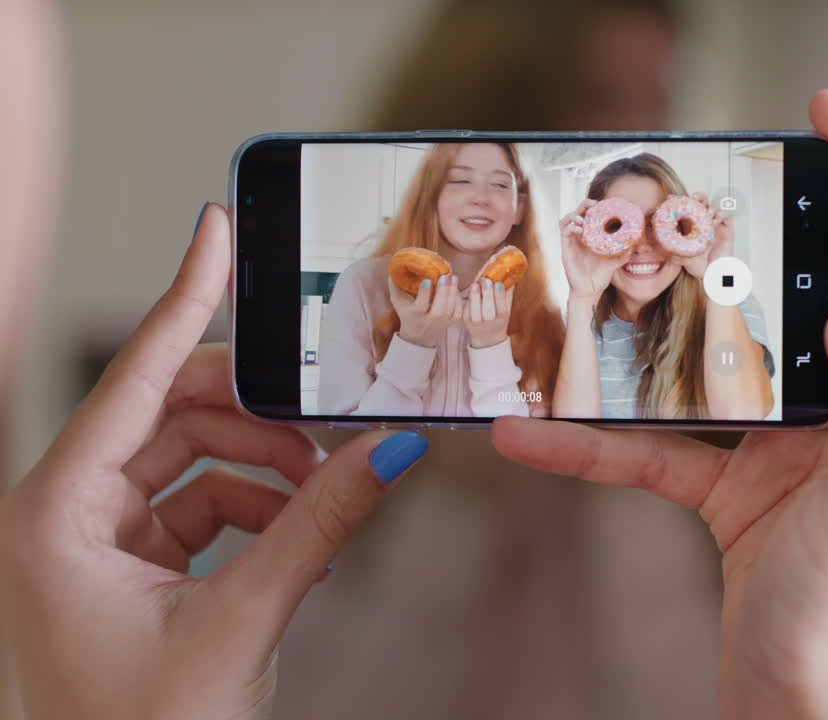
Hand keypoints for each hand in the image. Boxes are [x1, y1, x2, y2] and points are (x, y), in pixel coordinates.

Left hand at [0, 204, 429, 719]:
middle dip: (256, 423)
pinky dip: (255, 515)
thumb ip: (321, 526)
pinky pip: (197, 508)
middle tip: (326, 430)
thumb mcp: (242, 621)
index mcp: (52, 516)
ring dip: (265, 476)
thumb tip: (390, 453)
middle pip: (170, 417)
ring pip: (190, 463)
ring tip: (323, 505)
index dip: (183, 298)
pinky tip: (302, 542)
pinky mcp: (122, 568)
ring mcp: (90, 543)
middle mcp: (59, 516)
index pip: (131, 378)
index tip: (216, 232)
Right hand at [388, 273, 459, 347]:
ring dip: (453, 293)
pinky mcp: (451, 323)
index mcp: (415, 314)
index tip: (427, 281)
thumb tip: (393, 267)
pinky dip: (458, 299)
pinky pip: (458, 312)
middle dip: (443, 292)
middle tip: (445, 276)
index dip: (424, 293)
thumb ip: (395, 285)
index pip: (421, 305)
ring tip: (453, 277)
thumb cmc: (407, 312)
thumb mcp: (398, 300)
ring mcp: (442, 323)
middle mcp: (429, 321)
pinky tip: (456, 287)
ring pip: (450, 310)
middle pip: (439, 309)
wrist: (419, 334)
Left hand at [464, 277, 513, 348]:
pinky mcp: (466, 322)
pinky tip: (469, 290)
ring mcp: (477, 324)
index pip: (501, 308)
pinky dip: (467, 300)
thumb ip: (508, 294)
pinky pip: (466, 311)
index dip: (499, 296)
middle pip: (488, 310)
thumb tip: (511, 276)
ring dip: (475, 297)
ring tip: (475, 284)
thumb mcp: (507, 308)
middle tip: (486, 280)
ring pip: (475, 312)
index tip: (498, 283)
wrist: (488, 337)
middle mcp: (490, 323)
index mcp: (502, 318)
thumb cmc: (499, 318)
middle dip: (487, 294)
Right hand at [492, 90, 827, 718]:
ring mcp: (794, 449)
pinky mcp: (739, 493)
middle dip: (748, 238)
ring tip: (583, 305)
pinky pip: (660, 445)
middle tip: (677, 205)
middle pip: (813, 284)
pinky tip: (534, 434)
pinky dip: (600, 439)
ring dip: (649, 341)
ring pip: (718, 361)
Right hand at [560, 198, 627, 300]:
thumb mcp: (613, 264)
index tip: (605, 204)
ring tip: (584, 217)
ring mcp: (572, 242)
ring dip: (575, 214)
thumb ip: (622, 256)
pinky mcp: (565, 248)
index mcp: (590, 237)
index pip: (590, 216)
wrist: (588, 291)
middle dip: (585, 205)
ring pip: (567, 219)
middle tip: (594, 204)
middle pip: (578, 213)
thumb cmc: (599, 277)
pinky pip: (565, 232)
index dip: (595, 207)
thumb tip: (633, 246)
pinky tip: (580, 230)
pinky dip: (571, 227)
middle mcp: (580, 237)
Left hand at [675, 190, 734, 279]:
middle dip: (698, 196)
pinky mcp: (728, 227)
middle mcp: (704, 221)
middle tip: (694, 199)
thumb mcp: (687, 262)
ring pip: (715, 204)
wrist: (717, 274)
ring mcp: (716, 223)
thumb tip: (669, 256)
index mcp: (691, 225)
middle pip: (702, 200)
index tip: (671, 198)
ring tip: (707, 213)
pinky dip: (722, 213)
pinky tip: (716, 220)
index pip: (686, 207)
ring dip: (711, 205)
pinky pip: (727, 213)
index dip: (679, 200)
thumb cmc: (701, 267)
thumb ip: (679, 258)